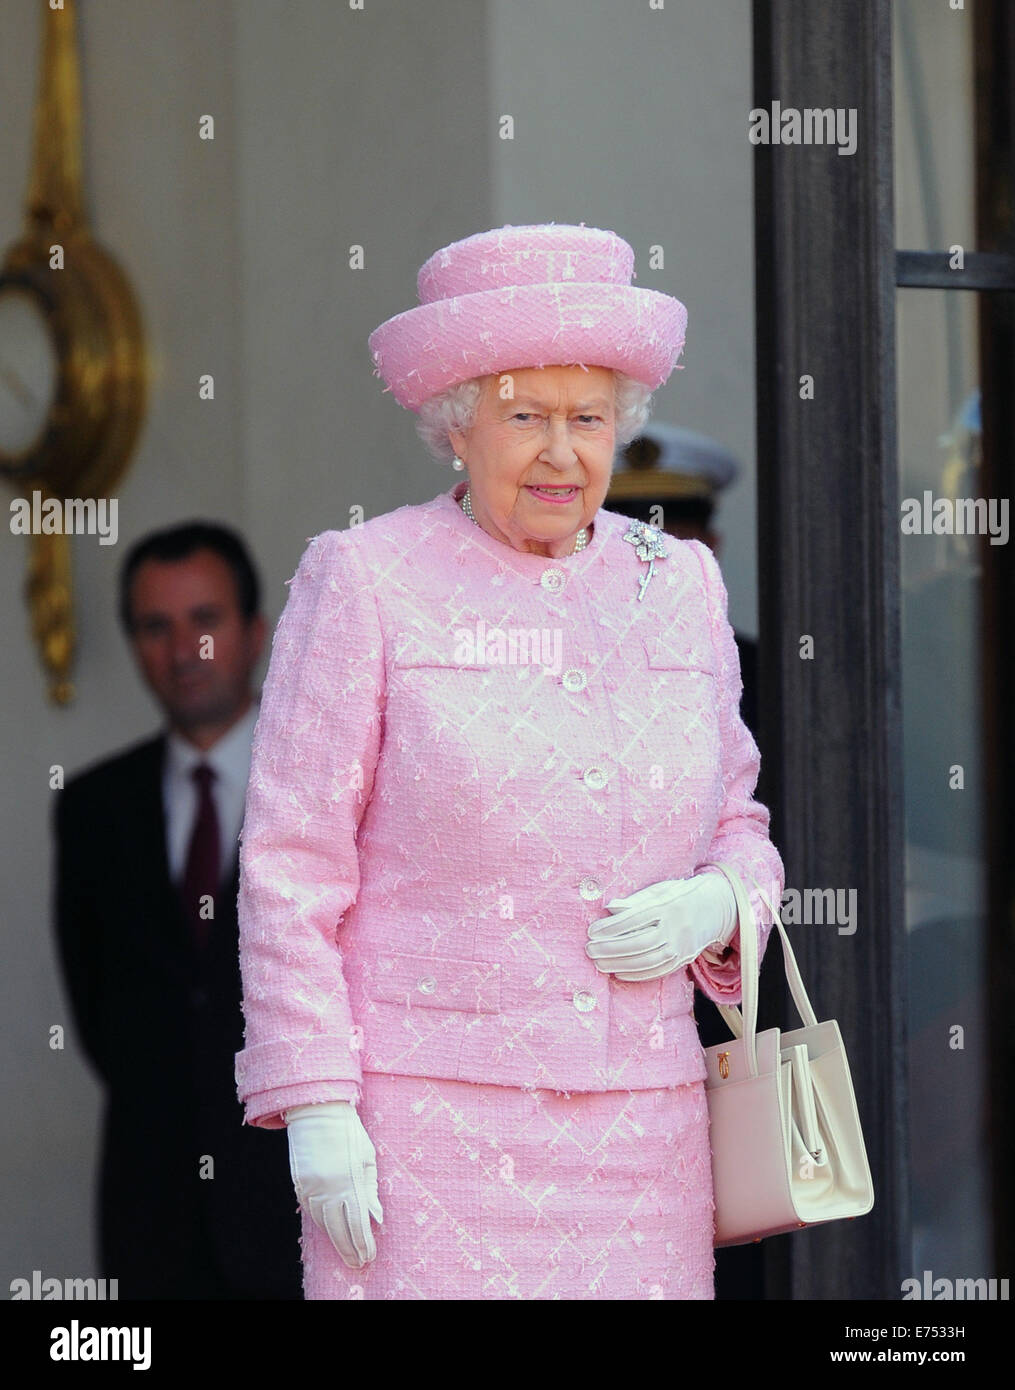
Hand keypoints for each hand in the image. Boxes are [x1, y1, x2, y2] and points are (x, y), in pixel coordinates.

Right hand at [285, 1100, 382, 1267]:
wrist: (317, 1111)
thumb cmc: (348, 1131)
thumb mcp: (367, 1156)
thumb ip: (371, 1188)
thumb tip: (376, 1217)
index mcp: (348, 1179)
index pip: (357, 1221)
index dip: (363, 1242)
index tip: (369, 1256)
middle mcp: (327, 1187)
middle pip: (338, 1229)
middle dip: (349, 1249)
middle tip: (358, 1263)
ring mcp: (310, 1187)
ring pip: (323, 1223)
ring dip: (335, 1240)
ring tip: (347, 1252)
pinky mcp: (299, 1184)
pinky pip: (311, 1211)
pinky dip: (322, 1223)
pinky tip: (331, 1231)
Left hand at [585, 871, 737, 980]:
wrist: (715, 908)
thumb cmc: (678, 895)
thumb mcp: (659, 890)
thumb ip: (635, 900)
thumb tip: (609, 908)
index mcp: (667, 905)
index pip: (635, 918)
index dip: (611, 927)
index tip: (592, 931)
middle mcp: (676, 926)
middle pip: (639, 942)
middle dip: (610, 948)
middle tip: (589, 949)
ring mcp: (681, 945)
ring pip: (647, 960)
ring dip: (619, 964)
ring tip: (598, 963)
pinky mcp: (683, 959)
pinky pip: (657, 971)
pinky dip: (636, 974)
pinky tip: (618, 972)